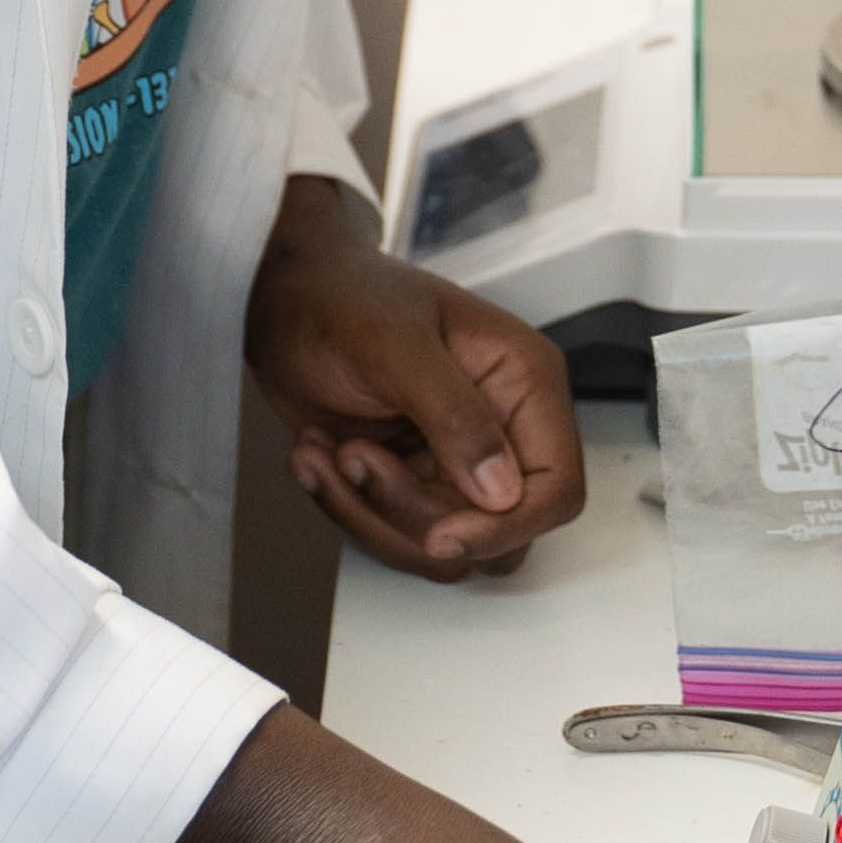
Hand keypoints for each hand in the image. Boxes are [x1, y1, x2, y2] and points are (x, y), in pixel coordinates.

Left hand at [245, 176, 584, 578]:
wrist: (286, 300)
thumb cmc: (342, 296)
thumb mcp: (394, 344)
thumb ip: (453, 414)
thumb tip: (503, 490)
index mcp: (524, 381)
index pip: (555, 486)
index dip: (505, 527)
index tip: (440, 536)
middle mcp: (501, 428)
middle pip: (494, 531)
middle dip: (413, 514)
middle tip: (355, 458)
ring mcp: (457, 462)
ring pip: (441, 546)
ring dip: (368, 513)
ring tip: (327, 451)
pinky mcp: (414, 483)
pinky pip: (395, 537)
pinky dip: (347, 509)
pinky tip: (318, 457)